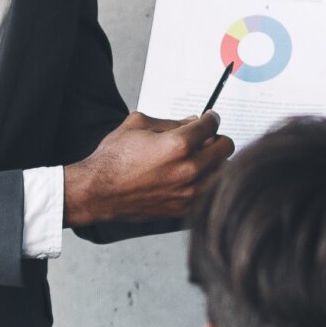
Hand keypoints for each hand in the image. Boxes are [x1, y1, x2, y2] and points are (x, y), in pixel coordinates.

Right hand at [64, 111, 234, 225]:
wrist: (99, 191)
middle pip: (226, 147)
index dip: (211, 118)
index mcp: (179, 144)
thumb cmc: (114, 159)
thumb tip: (192, 121)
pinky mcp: (184, 208)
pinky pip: (209, 192)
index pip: (212, 125)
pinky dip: (206, 182)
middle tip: (207, 138)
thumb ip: (170, 122)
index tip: (210, 119)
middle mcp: (189, 169)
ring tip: (199, 158)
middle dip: (217, 138)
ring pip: (222, 171)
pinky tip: (192, 177)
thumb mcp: (138, 124)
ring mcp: (188, 191)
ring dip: (215, 162)